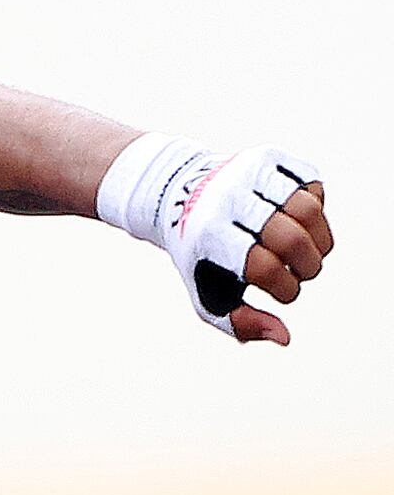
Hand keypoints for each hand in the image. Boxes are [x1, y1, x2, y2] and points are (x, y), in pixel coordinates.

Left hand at [172, 149, 330, 345]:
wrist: (174, 193)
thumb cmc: (200, 251)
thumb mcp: (206, 291)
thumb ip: (241, 322)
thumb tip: (285, 337)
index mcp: (210, 237)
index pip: (265, 268)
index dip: (285, 289)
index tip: (282, 291)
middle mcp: (228, 201)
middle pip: (293, 239)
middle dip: (308, 267)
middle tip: (301, 272)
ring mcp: (248, 174)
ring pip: (308, 209)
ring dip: (320, 239)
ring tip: (308, 250)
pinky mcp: (267, 157)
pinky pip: (311, 184)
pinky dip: (314, 207)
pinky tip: (297, 219)